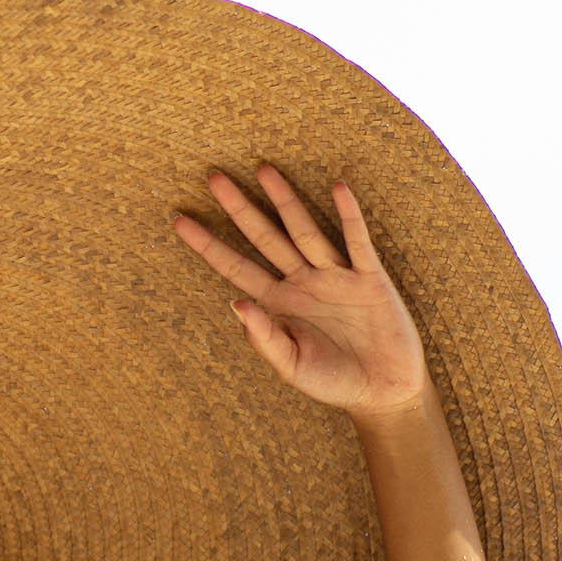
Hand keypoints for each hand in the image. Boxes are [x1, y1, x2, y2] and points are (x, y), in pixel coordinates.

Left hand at [173, 164, 428, 420]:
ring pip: (304, 229)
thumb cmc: (333, 381)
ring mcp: (335, 276)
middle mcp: (302, 282)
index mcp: (279, 304)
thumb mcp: (291, 367)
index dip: (208, 246)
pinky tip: (337, 188)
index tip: (179, 221)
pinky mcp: (369, 278)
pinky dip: (349, 215)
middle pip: (264, 237)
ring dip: (285, 200)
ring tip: (263, 169)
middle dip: (239, 208)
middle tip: (212, 176)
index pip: (236, 267)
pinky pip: (356, 241)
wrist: (382, 391)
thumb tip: (235, 303)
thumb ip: (263, 338)